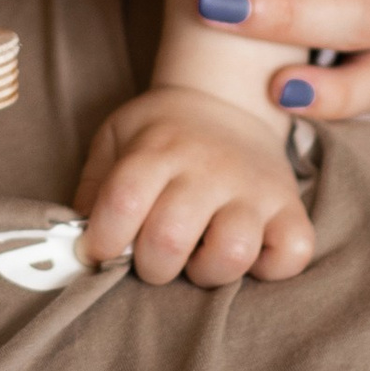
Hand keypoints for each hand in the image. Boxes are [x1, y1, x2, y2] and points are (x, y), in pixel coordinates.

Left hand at [74, 86, 315, 285]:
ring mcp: (255, 188)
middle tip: (152, 256)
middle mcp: (208, 167)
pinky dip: (269, 268)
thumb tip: (78, 242)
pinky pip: (292, 254)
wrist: (226, 98)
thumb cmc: (163, 133)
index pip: (122, 203)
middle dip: (150, 266)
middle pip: (169, 239)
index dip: (103, 241)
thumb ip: (94, 186)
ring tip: (197, 257)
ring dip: (205, 272)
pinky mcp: (291, 207)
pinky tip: (247, 255)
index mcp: (158, 148)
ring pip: (231, 253)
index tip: (102, 250)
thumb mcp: (117, 138)